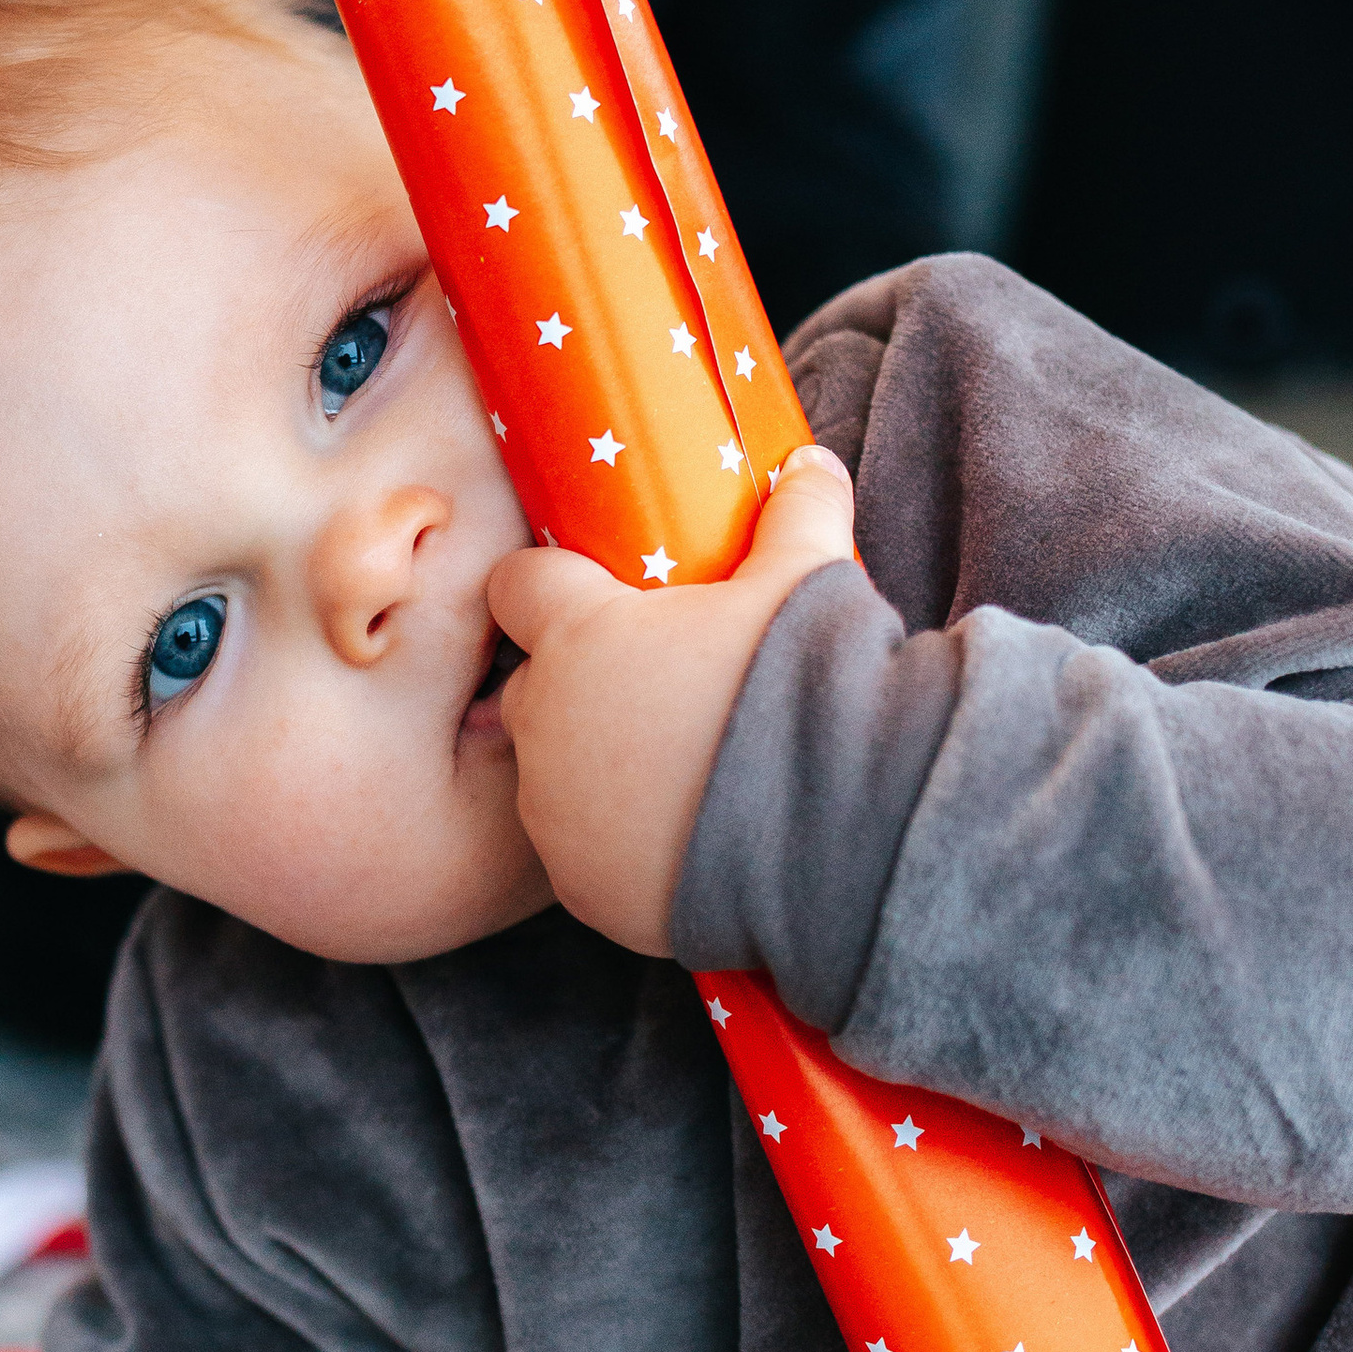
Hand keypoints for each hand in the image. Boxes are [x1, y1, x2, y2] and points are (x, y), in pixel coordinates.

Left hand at [487, 445, 856, 955]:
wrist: (835, 830)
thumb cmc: (801, 685)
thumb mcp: (806, 581)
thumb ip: (799, 514)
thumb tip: (813, 463)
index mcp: (577, 634)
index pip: (516, 588)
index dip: (553, 589)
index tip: (596, 598)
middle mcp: (546, 722)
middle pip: (537, 686)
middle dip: (582, 684)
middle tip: (659, 690)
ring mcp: (556, 812)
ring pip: (554, 774)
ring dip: (596, 767)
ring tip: (680, 770)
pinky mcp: (582, 888)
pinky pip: (583, 854)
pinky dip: (618, 845)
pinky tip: (682, 838)